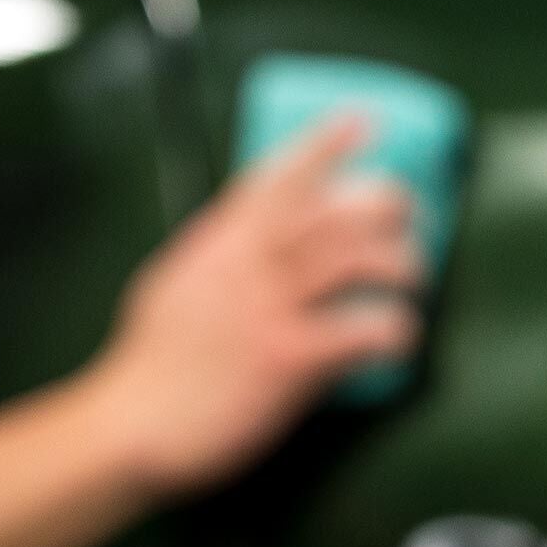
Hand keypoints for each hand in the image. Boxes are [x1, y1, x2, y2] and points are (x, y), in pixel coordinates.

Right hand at [83, 116, 423, 498]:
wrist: (131, 425)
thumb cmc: (152, 369)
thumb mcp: (175, 287)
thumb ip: (215, 259)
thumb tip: (244, 242)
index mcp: (218, 243)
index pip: (276, 178)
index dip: (323, 144)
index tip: (361, 120)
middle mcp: (245, 265)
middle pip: (329, 210)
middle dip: (380, 202)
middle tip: (408, 212)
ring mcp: (267, 308)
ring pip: (351, 256)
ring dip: (397, 261)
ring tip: (414, 276)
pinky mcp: (287, 358)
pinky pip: (358, 329)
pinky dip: (391, 328)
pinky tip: (401, 337)